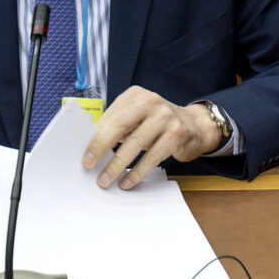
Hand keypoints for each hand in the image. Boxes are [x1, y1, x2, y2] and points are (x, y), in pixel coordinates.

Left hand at [82, 86, 220, 190]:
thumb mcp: (138, 117)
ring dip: (117, 165)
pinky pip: (152, 157)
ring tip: (105, 180)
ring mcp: (165, 117)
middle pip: (120, 126)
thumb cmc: (157, 123)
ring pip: (135, 144)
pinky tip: (127, 182)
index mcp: (135, 95)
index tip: (83, 155)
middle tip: (88, 165)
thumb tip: (91, 146)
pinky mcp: (176, 134)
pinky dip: (137, 172)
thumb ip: (118, 125)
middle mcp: (151, 102)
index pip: (110, 116)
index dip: (95, 137)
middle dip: (101, 148)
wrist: (195, 125)